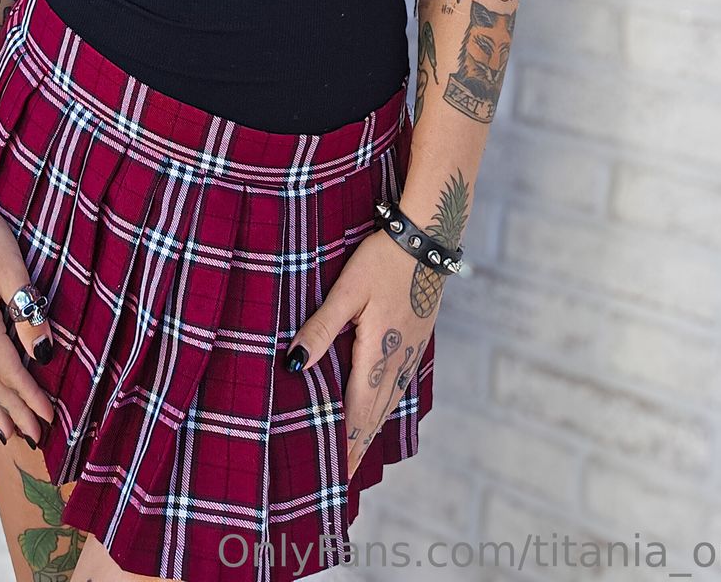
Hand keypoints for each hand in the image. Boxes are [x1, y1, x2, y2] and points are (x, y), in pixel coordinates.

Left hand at [284, 227, 437, 478]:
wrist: (428, 238)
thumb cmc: (382, 260)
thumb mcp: (347, 290)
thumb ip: (320, 328)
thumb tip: (292, 365)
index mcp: (378, 353)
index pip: (357, 412)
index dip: (345, 445)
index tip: (335, 477)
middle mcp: (399, 360)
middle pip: (375, 415)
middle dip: (357, 448)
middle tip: (342, 481)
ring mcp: (412, 351)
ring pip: (390, 403)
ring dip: (372, 430)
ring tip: (357, 454)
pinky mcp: (418, 340)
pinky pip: (400, 386)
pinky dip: (386, 408)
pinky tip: (381, 410)